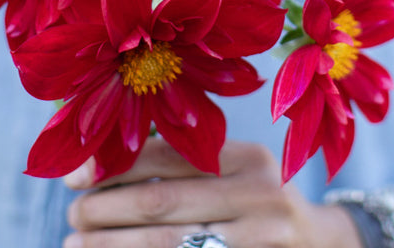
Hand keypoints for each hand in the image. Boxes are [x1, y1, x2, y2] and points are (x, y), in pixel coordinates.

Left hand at [62, 137, 360, 247]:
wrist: (320, 245)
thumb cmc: (258, 202)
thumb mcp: (235, 172)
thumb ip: (185, 164)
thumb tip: (98, 168)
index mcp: (247, 157)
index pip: (169, 154)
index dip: (116, 165)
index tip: (74, 179)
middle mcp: (258, 194)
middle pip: (164, 200)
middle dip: (106, 209)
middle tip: (72, 217)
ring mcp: (260, 239)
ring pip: (169, 245)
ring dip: (114, 246)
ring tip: (75, 244)